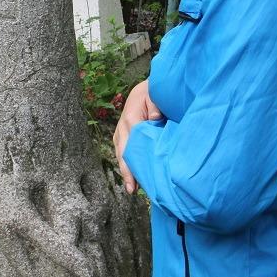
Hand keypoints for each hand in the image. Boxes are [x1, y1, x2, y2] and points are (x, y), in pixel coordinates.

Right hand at [113, 79, 163, 193]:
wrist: (146, 88)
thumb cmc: (154, 92)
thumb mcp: (155, 95)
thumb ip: (155, 106)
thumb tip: (154, 119)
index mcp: (131, 117)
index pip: (133, 142)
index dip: (135, 159)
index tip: (140, 173)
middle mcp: (123, 125)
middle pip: (123, 151)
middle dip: (127, 170)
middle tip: (132, 188)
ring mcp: (121, 130)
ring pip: (121, 152)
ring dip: (125, 169)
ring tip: (130, 187)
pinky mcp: (122, 133)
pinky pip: (121, 149)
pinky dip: (125, 162)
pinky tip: (130, 175)